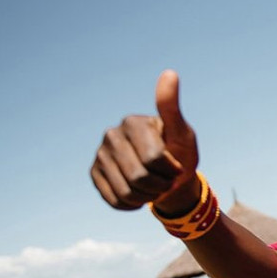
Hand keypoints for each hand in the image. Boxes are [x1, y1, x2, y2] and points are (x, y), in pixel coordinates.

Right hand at [91, 70, 199, 212]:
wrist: (169, 177)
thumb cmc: (179, 152)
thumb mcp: (182, 132)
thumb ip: (172, 108)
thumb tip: (170, 73)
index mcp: (133, 122)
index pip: (154, 159)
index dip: (172, 170)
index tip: (177, 166)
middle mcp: (111, 135)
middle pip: (140, 177)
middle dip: (160, 185)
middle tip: (167, 180)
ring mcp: (100, 154)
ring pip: (127, 192)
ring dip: (148, 197)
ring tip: (155, 187)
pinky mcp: (94, 173)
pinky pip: (114, 200)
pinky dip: (133, 204)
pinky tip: (140, 194)